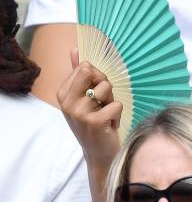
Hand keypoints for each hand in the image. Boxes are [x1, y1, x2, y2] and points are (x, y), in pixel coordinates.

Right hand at [57, 49, 121, 168]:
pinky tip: (110, 125)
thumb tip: (74, 49)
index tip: (94, 95)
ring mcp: (80, 112)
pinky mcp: (95, 122)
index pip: (85, 67)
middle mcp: (67, 102)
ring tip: (106, 115)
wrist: (98, 153)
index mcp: (63, 93)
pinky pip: (117, 105)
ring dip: (112, 101)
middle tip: (102, 103)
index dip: (97, 78)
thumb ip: (78, 74)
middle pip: (94, 73)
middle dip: (105, 85)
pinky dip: (118, 115)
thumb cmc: (93, 123)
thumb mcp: (82, 98)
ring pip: (107, 88)